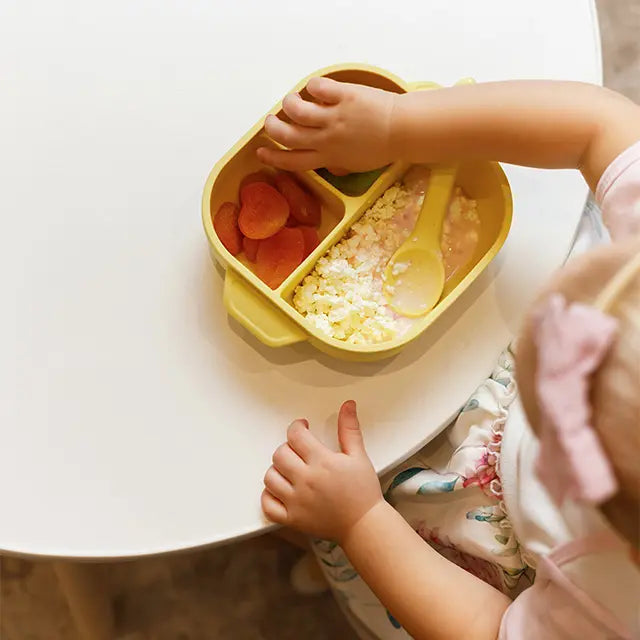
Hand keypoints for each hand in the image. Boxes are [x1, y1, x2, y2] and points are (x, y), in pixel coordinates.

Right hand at [257, 77, 397, 172]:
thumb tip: (326, 164)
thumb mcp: (355, 165)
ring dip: (288, 104)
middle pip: (288, 136)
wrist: (402, 130)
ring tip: (291, 101)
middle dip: (273, 128)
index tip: (262, 152)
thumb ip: (337, 164)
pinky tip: (315, 87)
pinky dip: (312, 86)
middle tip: (271, 121)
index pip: (293, 161)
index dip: (274, 157)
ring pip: (297, 110)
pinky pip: (318, 88)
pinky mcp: (344, 97)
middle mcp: (327, 140)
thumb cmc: (382, 149)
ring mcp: (335, 118)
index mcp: (328, 158)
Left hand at [261, 400, 382, 541]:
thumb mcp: (359, 456)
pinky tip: (281, 490)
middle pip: (279, 454)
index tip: (302, 428)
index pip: (295, 435)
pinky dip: (269, 496)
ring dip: (277, 470)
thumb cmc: (363, 492)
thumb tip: (347, 405)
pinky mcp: (292, 519)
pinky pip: (268, 505)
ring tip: (290, 470)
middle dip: (288, 447)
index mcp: (322, 462)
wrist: (364, 526)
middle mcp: (306, 480)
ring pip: (270, 477)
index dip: (297, 427)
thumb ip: (349, 429)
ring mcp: (297, 501)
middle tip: (299, 451)